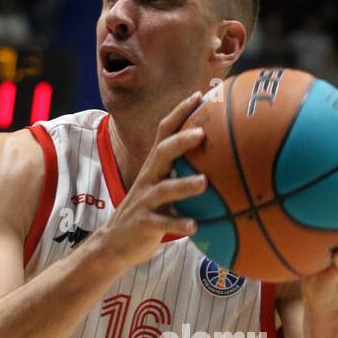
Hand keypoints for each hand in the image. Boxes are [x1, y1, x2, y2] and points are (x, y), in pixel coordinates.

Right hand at [93, 90, 205, 268]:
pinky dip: (178, 224)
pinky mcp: (143, 223)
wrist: (113, 243)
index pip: (165, 132)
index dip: (180, 113)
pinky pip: (162, 223)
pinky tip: (194, 226)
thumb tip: (224, 164)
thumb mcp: (163, 189)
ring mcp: (144, 201)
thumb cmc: (148, 213)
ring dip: (183, 185)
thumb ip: (184, 175)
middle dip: (181, 141)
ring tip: (204, 182)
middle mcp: (148, 179)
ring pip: (163, 189)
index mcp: (154, 167)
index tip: (200, 95)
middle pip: (162, 153)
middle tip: (202, 133)